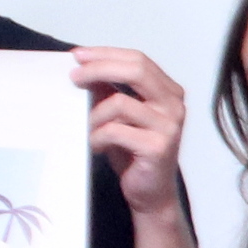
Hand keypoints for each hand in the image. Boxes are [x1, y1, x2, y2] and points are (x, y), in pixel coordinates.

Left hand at [71, 47, 188, 223]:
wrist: (151, 193)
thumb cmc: (135, 153)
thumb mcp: (121, 115)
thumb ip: (110, 89)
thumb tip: (84, 66)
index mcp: (169, 92)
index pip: (138, 59)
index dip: (106, 54)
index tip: (78, 55)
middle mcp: (174, 105)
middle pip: (135, 70)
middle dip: (98, 69)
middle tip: (73, 77)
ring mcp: (169, 126)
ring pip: (119, 102)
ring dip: (93, 115)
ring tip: (86, 128)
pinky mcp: (158, 147)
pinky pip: (115, 131)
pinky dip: (98, 137)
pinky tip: (96, 146)